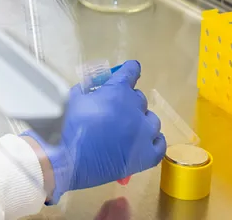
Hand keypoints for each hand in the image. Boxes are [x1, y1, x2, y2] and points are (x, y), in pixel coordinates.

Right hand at [24, 61, 165, 203]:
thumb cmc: (71, 127)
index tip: (129, 71)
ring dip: (141, 120)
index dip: (129, 70)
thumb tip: (91, 88)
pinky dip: (153, 140)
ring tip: (129, 129)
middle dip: (128, 101)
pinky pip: (160, 143)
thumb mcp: (74, 99)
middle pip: (139, 98)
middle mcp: (135, 108)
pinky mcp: (148, 153)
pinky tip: (143, 142)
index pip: (132, 71)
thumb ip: (86, 90)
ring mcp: (145, 132)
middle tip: (115, 110)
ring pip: (151, 119)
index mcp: (118, 91)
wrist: (73, 160)